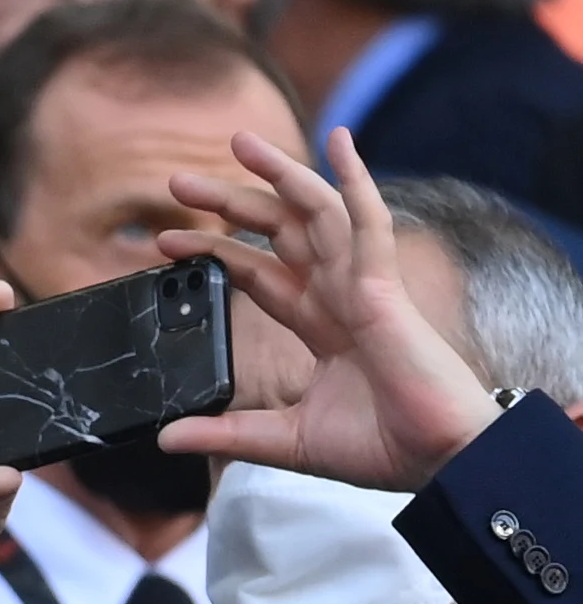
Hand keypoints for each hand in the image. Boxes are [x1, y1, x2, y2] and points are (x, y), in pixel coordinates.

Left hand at [160, 127, 507, 493]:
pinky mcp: (384, 288)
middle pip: (279, 233)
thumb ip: (226, 433)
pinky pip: (368, 223)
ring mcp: (364, 287)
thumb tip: (166, 438)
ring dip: (279, 175)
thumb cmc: (382, 447)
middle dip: (230, 204)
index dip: (215, 253)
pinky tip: (339, 142)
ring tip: (239, 143)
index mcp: (321, 325)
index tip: (164, 241)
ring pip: (317, 214)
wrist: (439, 461)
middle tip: (177, 181)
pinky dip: (354, 180)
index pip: (258, 274)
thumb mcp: (284, 440)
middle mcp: (341, 296)